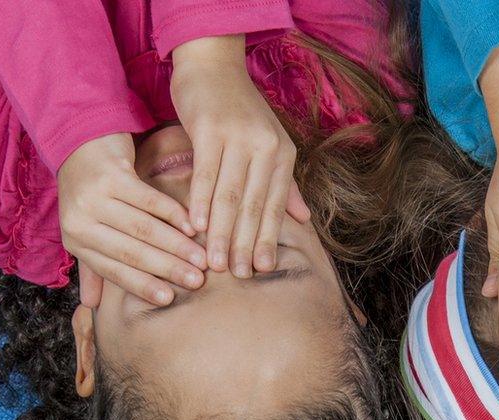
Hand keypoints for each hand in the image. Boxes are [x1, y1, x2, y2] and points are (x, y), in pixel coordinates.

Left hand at [57, 133, 208, 306]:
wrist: (80, 139)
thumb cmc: (90, 190)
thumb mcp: (86, 228)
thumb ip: (91, 265)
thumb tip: (92, 306)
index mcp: (75, 240)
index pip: (113, 270)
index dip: (142, 285)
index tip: (170, 298)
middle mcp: (79, 221)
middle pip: (130, 252)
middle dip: (166, 269)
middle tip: (197, 280)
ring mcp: (93, 197)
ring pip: (143, 228)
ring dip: (176, 246)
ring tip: (201, 257)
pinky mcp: (110, 175)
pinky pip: (149, 200)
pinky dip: (173, 214)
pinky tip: (193, 226)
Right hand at [170, 35, 309, 277]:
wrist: (213, 64)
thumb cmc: (240, 110)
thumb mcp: (269, 143)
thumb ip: (284, 183)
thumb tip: (303, 219)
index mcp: (283, 153)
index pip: (275, 205)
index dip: (267, 239)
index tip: (260, 270)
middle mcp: (265, 146)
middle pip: (254, 205)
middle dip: (244, 244)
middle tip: (236, 276)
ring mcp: (238, 137)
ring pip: (230, 195)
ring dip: (221, 232)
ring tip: (215, 262)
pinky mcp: (210, 130)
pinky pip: (205, 173)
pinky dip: (201, 202)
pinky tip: (196, 226)